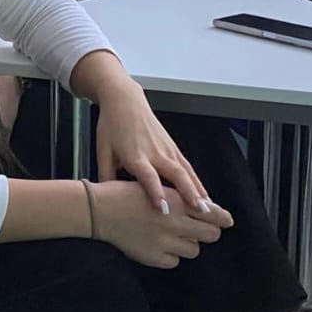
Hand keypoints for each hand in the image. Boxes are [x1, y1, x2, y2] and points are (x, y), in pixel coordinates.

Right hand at [91, 180, 233, 268]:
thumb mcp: (156, 187)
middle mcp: (176, 223)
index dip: (222, 218)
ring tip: (176, 237)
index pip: (212, 214)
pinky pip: (174, 262)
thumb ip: (178, 198)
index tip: (227, 221)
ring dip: (189, 244)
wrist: (100, 210)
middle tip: (202, 230)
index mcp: (177, 202)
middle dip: (208, 232)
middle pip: (210, 235)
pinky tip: (161, 246)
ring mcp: (166, 242)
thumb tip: (199, 207)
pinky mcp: (154, 257)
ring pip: (194, 250)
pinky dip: (170, 255)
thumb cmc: (124, 193)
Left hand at [94, 81, 211, 212]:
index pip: (147, 176)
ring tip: (209, 209)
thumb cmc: (112, 125)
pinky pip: (188, 167)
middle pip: (175, 173)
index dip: (156, 192)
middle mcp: (154, 152)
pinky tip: (205, 196)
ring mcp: (166, 149)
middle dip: (188, 192)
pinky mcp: (173, 147)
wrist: (124, 100)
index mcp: (134, 155)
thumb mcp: (102, 151)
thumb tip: (106, 201)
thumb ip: (106, 177)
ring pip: (186, 171)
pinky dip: (197, 182)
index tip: (163, 209)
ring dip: (198, 190)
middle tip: (199, 210)